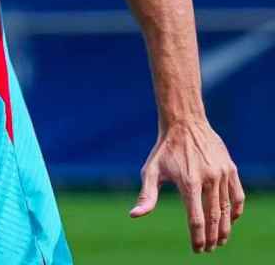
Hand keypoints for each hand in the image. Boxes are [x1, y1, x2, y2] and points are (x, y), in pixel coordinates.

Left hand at [130, 119, 245, 252]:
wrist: (184, 123)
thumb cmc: (164, 150)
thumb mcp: (151, 171)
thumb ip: (147, 196)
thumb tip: (134, 215)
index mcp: (188, 182)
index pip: (196, 218)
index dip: (197, 237)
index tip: (197, 249)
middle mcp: (208, 179)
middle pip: (214, 217)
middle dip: (213, 236)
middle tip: (210, 248)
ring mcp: (221, 174)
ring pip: (228, 209)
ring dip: (225, 227)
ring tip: (221, 239)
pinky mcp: (230, 169)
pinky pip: (237, 195)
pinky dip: (235, 210)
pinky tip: (230, 218)